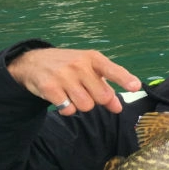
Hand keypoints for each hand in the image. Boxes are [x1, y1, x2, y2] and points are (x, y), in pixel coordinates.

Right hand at [7, 48, 141, 114]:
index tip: (135, 86)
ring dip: (81, 105)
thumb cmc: (69, 67)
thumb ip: (106, 88)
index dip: (124, 79)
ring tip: (72, 94)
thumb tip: (119, 107)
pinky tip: (62, 98)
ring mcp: (63, 76)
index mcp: (93, 59)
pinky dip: (67, 109)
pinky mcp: (49, 88)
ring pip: (86, 106)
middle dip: (97, 100)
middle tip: (85, 91)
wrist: (33, 62)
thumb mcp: (89, 71)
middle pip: (102, 97)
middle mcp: (79, 65)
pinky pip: (69, 110)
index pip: (112, 70)